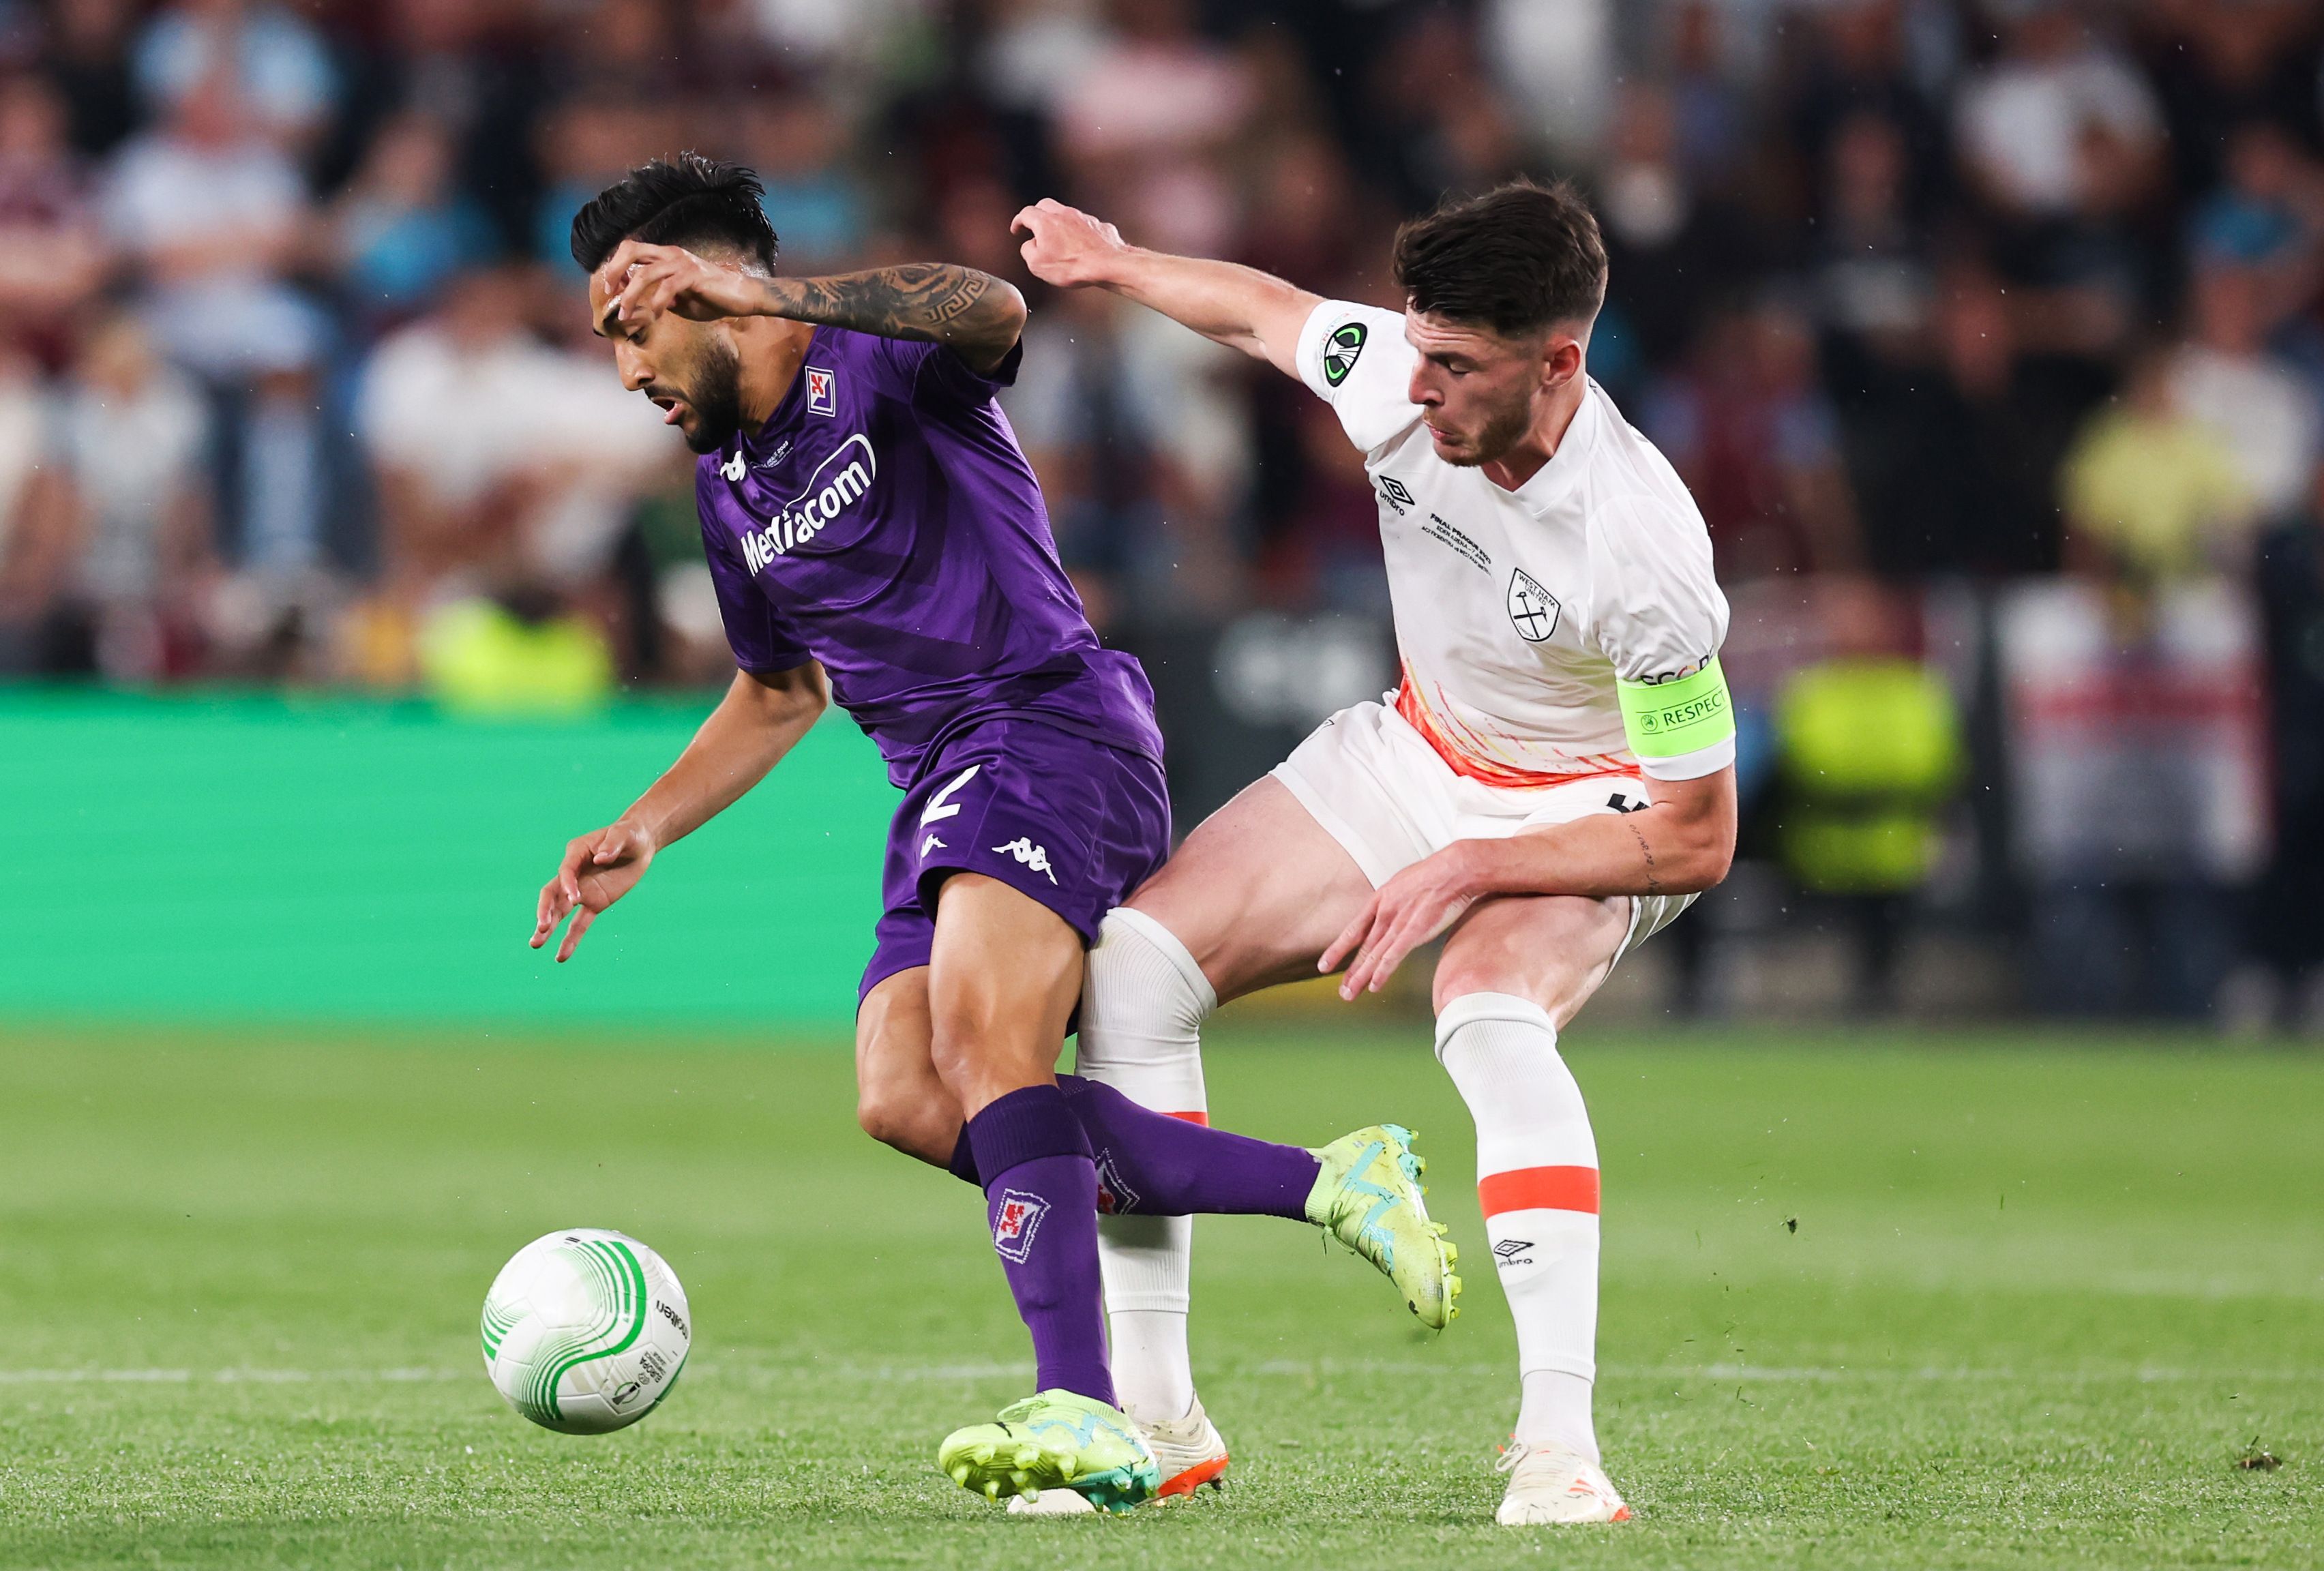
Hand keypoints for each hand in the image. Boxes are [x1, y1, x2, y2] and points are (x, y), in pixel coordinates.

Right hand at [531, 821, 656, 962]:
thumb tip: (601, 859)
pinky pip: (580, 924)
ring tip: (535, 944)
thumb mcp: (624, 835)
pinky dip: (571, 939)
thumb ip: (612, 845)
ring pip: (560, 911)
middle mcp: (574, 874)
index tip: (576, 898)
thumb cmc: (629, 834)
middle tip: (541, 927)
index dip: (568, 885)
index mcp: (576, 853)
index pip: (566, 872)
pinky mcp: (594, 904)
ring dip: (548, 928)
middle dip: (546, 910)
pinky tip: (561, 957)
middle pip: (552, 894)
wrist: (640, 844)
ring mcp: (582, 891)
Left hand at [595, 240, 768, 330]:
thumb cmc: (712, 298)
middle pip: (631, 249)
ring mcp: (682, 263)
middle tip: (609, 293)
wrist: (742, 296)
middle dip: (614, 270)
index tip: (610, 289)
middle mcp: (671, 253)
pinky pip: (666, 289)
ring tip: (626, 316)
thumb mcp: (679, 299)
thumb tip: (640, 306)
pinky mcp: (693, 276)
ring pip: (645, 274)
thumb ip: (659, 297)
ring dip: (630, 297)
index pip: (631, 250)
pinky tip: (656, 316)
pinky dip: (656, 305)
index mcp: (665, 255)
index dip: (615, 267)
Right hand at [1011, 198, 1130, 288]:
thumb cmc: (1071, 266)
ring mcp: (1083, 217)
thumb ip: (1027, 251)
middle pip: (1045, 205)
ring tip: (1058, 239)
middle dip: (1037, 214)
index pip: (1026, 214)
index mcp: (1045, 221)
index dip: (1018, 221)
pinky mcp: (1099, 225)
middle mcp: (1064, 214)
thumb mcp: (1037, 265)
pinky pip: (1084, 224)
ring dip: (1059, 222)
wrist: (1106, 265)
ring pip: (1066, 213)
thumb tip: (1030, 245)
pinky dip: (1078, 231)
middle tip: (1034, 227)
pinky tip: (1079, 244)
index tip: (1017, 229)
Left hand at [1318, 843, 1482, 999]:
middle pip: (1362, 948)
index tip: (1325, 964)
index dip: (1338, 949)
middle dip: (1349, 971)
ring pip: (1373, 955)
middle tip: (1340, 989)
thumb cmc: (1436, 873)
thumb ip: (1395, 898)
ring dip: (1360, 977)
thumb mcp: (1405, 882)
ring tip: (1349, 994)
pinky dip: (1381, 973)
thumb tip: (1394, 906)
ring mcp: (1397, 923)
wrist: (1454, 869)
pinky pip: (1392, 956)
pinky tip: (1374, 986)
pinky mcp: (1414, 932)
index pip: (1354, 930)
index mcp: (1381, 899)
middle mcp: (1384, 913)